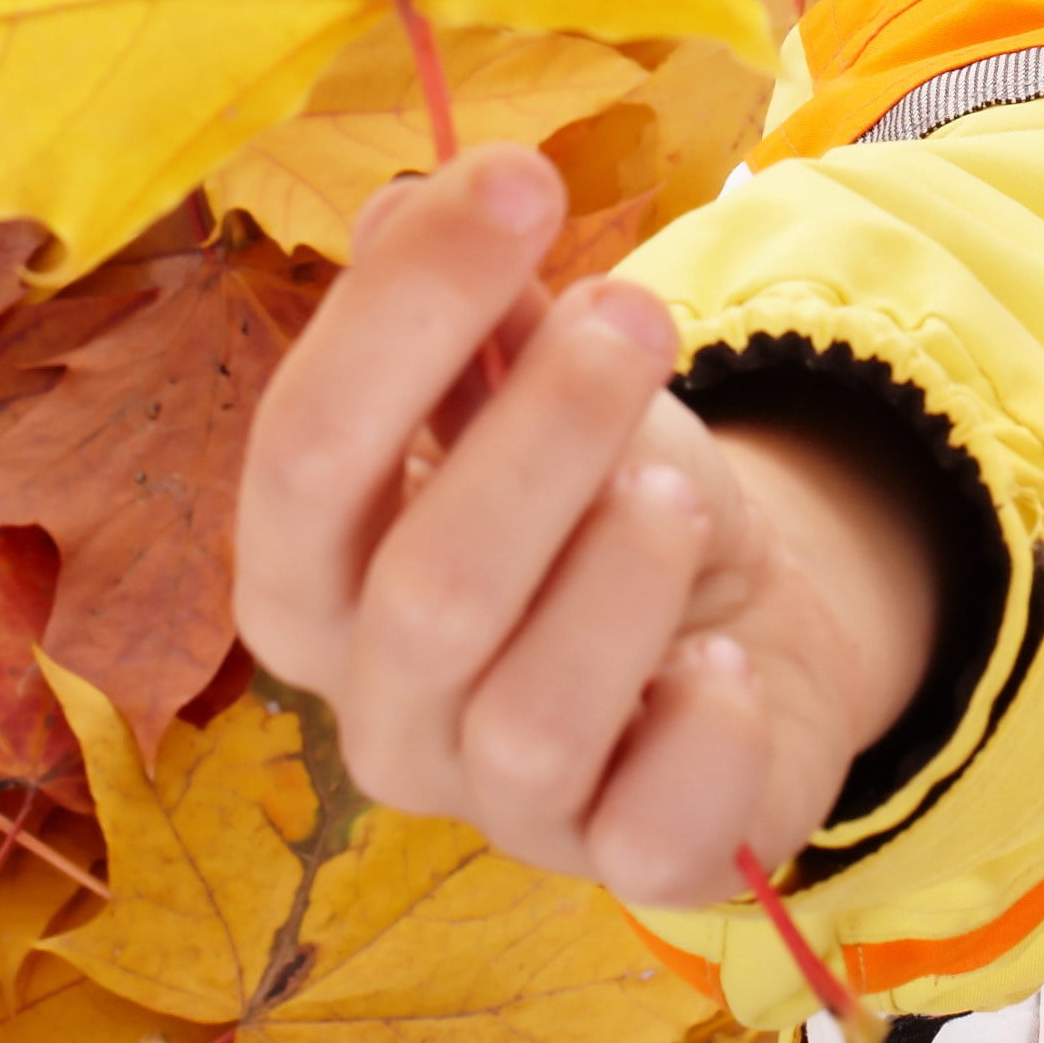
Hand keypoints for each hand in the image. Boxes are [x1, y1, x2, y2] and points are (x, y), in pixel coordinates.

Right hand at [234, 145, 939, 908]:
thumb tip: (407, 198)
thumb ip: (472, 306)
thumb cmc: (598, 493)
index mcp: (314, 580)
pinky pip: (656, 827)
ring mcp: (498, 807)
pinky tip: (724, 653)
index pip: (304, 453)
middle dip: (543, 434)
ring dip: (625, 571)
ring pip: (531, 719)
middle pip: (424, 591)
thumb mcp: (536, 378)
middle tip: (638, 319)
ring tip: (681, 487)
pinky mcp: (627, 864)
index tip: (517, 178)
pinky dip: (706, 722)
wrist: (738, 620)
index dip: (404, 310)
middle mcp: (379, 710)